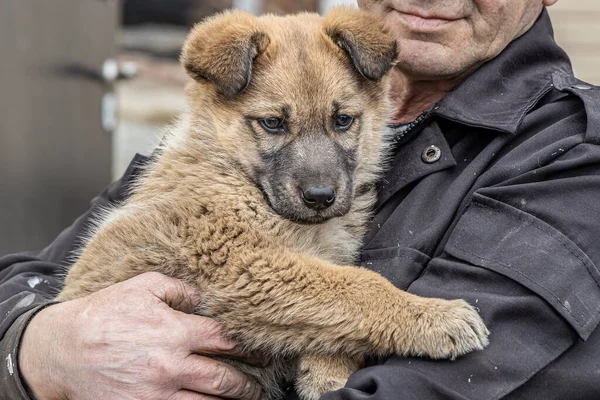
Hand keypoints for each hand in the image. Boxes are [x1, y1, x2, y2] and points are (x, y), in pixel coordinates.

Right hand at [19, 272, 261, 399]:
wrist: (61, 350)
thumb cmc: (104, 314)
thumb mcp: (143, 287)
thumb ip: (181, 290)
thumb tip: (207, 297)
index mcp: (175, 332)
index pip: (226, 341)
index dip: (249, 347)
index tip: (261, 352)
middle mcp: (171, 366)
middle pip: (224, 380)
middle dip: (249, 384)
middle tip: (261, 385)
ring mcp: (156, 394)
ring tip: (244, 399)